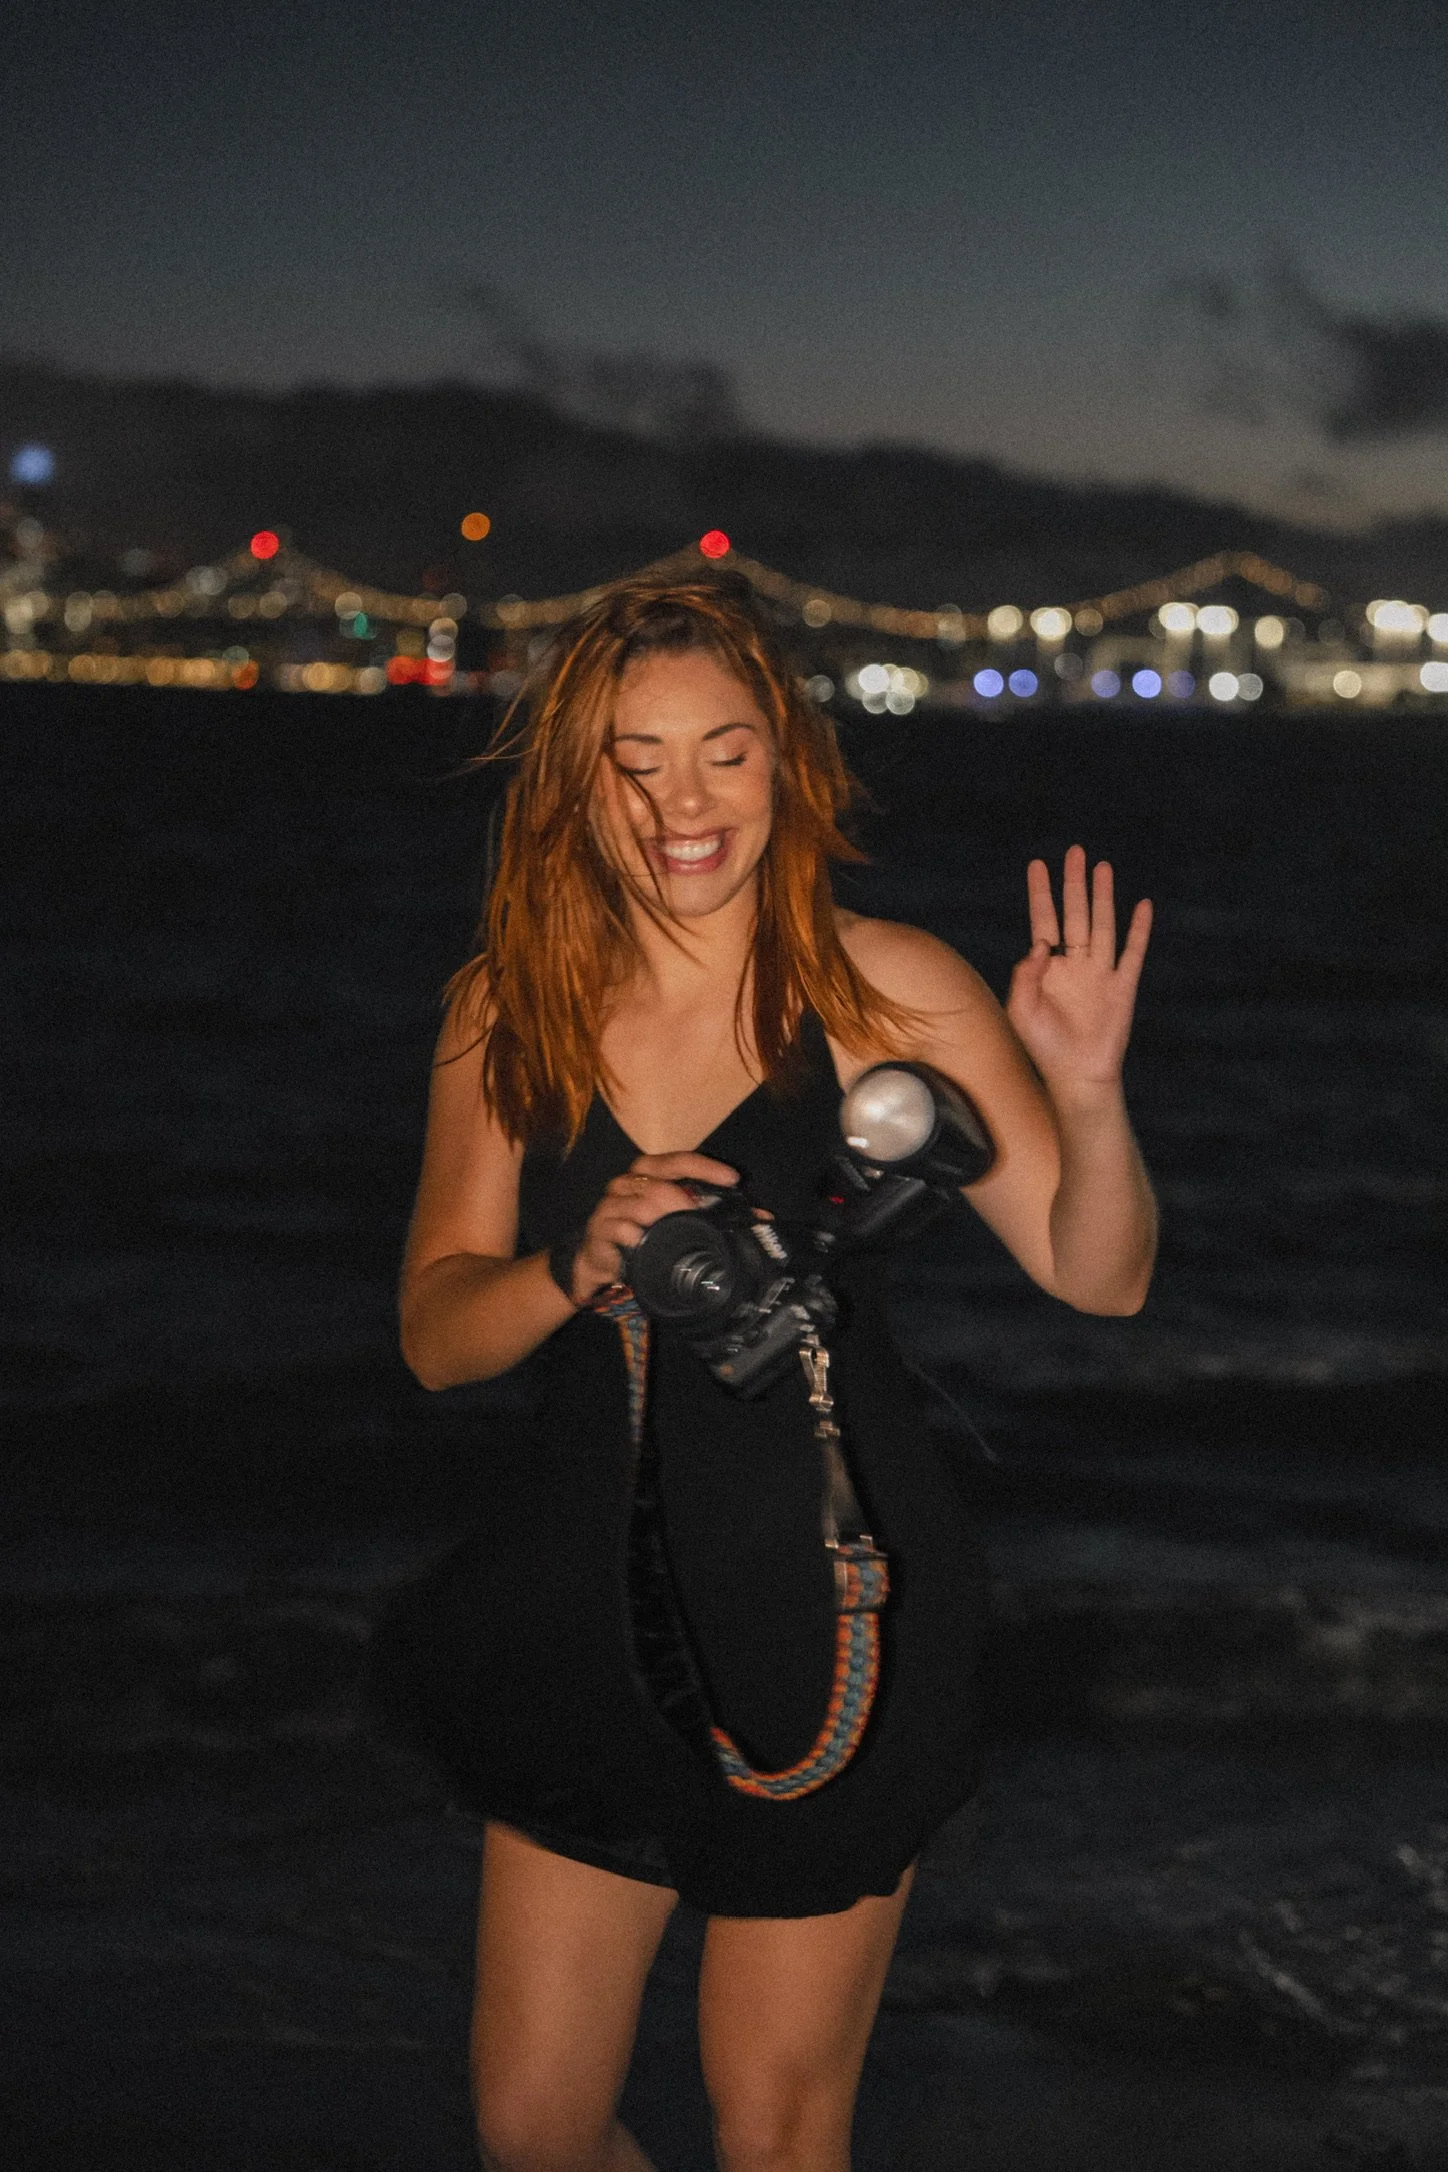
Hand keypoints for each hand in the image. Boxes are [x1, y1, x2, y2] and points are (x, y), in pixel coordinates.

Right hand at [568, 1152, 738, 1305]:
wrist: (600, 1260)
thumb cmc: (644, 1234)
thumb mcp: (678, 1222)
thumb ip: (713, 1215)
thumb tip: (761, 1218)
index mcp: (650, 1173)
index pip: (679, 1160)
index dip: (705, 1166)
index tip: (732, 1178)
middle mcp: (630, 1182)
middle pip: (659, 1179)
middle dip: (683, 1198)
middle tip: (700, 1216)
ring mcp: (612, 1203)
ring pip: (641, 1202)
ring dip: (663, 1218)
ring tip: (676, 1233)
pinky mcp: (599, 1227)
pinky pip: (619, 1227)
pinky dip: (635, 1235)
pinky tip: (644, 1242)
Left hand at [1006, 846, 1151, 1092]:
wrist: (1077, 1075)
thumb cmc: (1043, 1046)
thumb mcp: (1021, 1010)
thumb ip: (1024, 975)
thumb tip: (1040, 943)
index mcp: (1047, 968)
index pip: (1044, 920)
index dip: (1041, 893)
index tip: (1038, 865)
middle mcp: (1074, 964)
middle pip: (1075, 913)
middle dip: (1074, 883)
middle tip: (1075, 852)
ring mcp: (1100, 973)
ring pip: (1102, 924)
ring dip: (1103, 896)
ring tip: (1103, 867)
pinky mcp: (1123, 987)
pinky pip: (1132, 953)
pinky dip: (1139, 929)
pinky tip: (1142, 905)